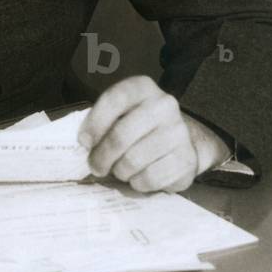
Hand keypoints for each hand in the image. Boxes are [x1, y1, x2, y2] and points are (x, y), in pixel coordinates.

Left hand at [77, 76, 229, 192]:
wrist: (182, 141)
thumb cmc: (140, 126)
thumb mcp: (121, 113)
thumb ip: (102, 121)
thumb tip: (86, 142)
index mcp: (143, 87)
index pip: (113, 100)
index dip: (94, 123)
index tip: (84, 141)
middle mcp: (164, 105)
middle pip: (120, 136)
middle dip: (101, 156)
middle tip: (96, 166)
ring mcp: (179, 132)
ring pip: (133, 161)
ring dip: (119, 171)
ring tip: (120, 170)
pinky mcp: (187, 159)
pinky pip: (149, 179)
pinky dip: (138, 183)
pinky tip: (139, 177)